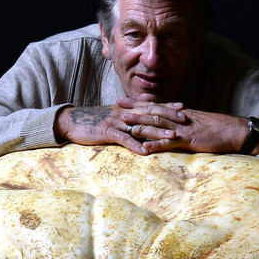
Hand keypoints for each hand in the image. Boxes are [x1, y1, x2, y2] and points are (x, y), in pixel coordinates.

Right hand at [55, 102, 183, 155]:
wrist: (73, 122)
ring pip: (141, 126)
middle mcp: (125, 113)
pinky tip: (145, 152)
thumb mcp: (114, 117)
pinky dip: (135, 145)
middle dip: (168, 117)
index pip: (150, 106)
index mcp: (127, 109)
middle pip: (150, 113)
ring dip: (157, 133)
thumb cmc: (94, 121)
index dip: (166, 106)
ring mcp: (116, 122)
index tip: (182, 108)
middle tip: (185, 120)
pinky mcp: (107, 132)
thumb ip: (128, 117)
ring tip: (172, 138)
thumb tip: (142, 120)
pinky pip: (123, 139)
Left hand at [118, 105, 258, 155]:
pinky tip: (144, 147)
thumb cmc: (218, 129)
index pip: (155, 106)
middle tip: (115, 107)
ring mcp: (184, 128)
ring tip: (124, 124)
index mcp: (180, 114)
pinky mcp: (190, 140)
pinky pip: (170, 143)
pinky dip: (156, 144)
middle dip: (133, 109)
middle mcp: (179, 118)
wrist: (235, 131)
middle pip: (153, 111)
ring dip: (140, 124)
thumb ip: (183, 123)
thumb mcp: (198, 123)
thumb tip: (170, 125)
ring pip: (158, 124)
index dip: (138, 103)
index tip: (123, 101)